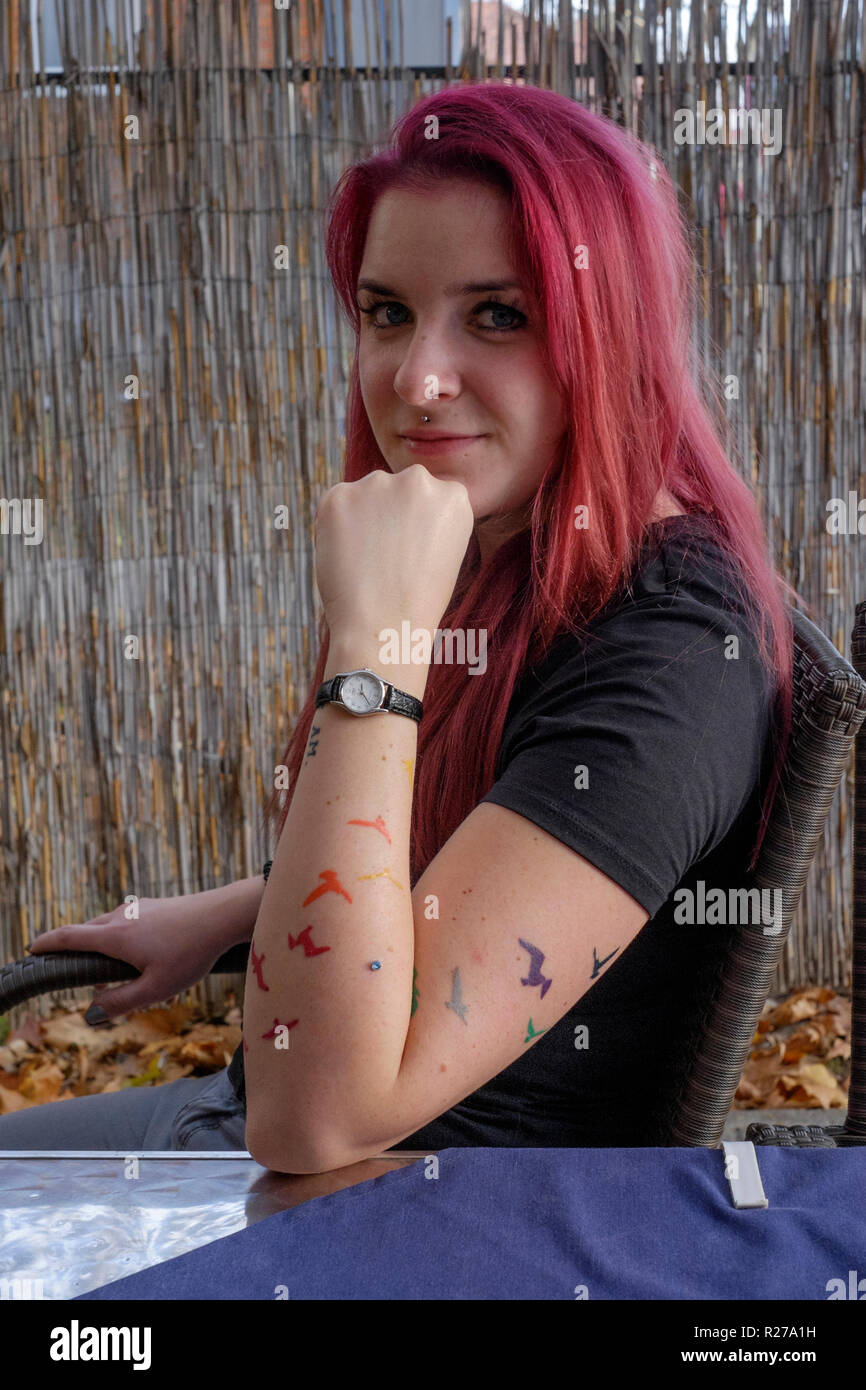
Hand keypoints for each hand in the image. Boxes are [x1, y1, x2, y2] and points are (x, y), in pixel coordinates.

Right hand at [25, 893, 231, 1020]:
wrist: (223, 916)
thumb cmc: (190, 953)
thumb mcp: (155, 989)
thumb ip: (121, 1002)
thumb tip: (92, 1013)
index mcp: (114, 936)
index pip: (68, 937)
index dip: (47, 943)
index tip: (32, 949)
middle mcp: (121, 917)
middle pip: (86, 932)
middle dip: (76, 951)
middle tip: (76, 974)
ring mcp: (138, 909)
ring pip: (107, 927)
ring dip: (101, 947)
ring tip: (113, 974)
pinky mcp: (154, 906)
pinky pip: (125, 923)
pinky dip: (119, 938)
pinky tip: (139, 957)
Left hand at [313, 465, 474, 640]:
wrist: (383, 626)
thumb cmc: (417, 601)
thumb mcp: (446, 552)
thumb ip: (428, 519)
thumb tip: (400, 506)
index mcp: (453, 495)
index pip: (428, 495)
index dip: (414, 525)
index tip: (411, 551)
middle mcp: (418, 479)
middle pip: (396, 489)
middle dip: (388, 515)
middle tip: (386, 558)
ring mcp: (376, 483)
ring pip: (365, 496)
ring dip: (362, 519)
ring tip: (367, 561)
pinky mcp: (339, 495)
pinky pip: (335, 505)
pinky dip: (335, 528)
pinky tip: (347, 557)